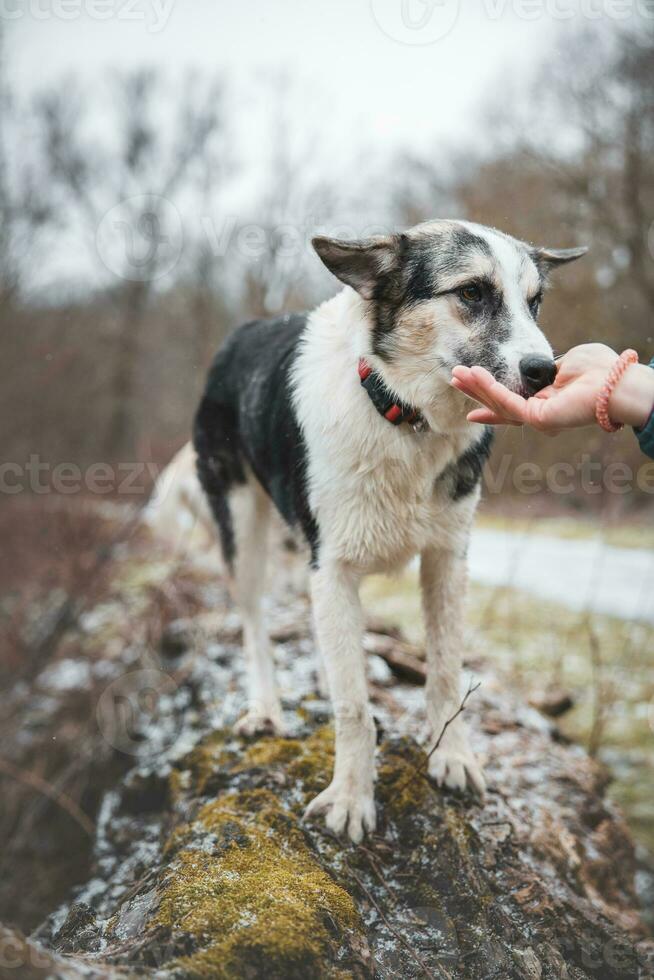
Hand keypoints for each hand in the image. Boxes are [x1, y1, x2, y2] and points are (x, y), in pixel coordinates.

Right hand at [451, 344, 620, 433]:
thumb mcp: (567, 361)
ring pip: (498, 402)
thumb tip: (535, 365)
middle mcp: (539, 412)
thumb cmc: (599, 370)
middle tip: (453, 377)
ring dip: (476, 388)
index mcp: (546, 400)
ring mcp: (537, 417)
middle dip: (475, 390)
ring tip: (457, 374)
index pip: (511, 400)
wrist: (616, 383)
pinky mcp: (537, 417)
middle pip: (499, 403)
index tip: (469, 390)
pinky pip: (507, 402)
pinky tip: (475, 375)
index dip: (488, 396)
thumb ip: (546, 366)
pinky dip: (489, 388)